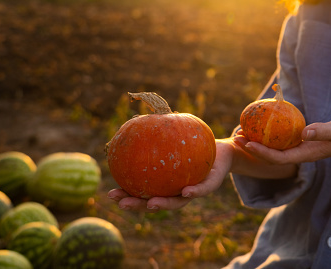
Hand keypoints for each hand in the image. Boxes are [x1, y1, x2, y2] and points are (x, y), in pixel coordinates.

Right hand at [107, 139, 234, 211]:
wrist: (220, 150)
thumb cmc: (191, 144)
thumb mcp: (172, 137)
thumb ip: (154, 135)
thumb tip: (130, 123)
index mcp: (165, 184)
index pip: (143, 193)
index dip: (127, 196)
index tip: (111, 194)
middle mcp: (177, 192)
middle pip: (156, 203)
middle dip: (139, 206)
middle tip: (122, 203)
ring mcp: (193, 191)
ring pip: (178, 202)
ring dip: (164, 205)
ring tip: (152, 204)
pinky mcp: (211, 185)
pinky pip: (202, 189)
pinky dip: (194, 192)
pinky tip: (185, 191)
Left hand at [242, 116, 330, 164]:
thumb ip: (322, 131)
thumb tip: (304, 132)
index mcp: (306, 154)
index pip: (278, 158)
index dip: (261, 152)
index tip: (248, 143)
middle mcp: (299, 154)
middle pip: (270, 156)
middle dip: (252, 148)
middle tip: (236, 137)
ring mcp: (299, 149)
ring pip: (273, 149)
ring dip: (256, 143)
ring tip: (240, 132)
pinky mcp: (300, 142)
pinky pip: (279, 142)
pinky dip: (266, 136)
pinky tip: (257, 126)